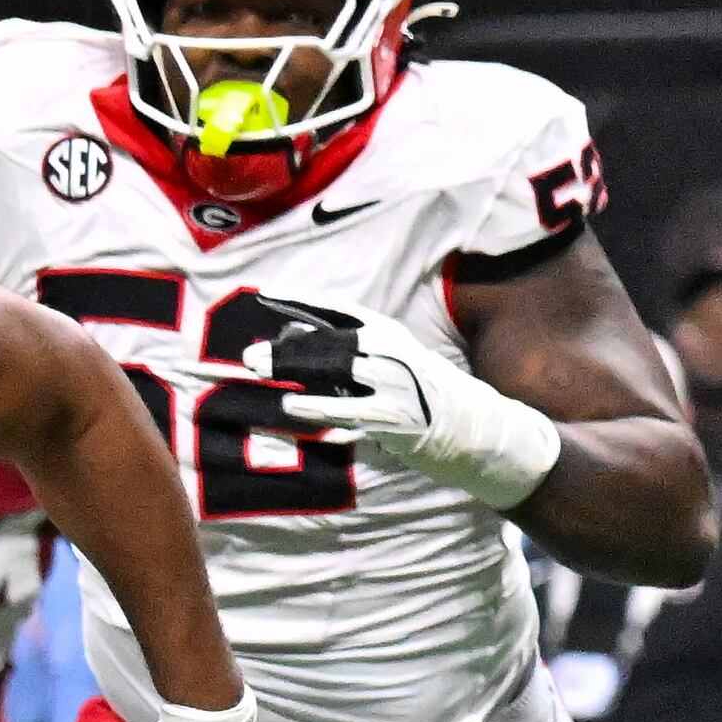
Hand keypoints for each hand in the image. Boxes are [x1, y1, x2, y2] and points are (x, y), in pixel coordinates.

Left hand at [261, 312, 562, 511]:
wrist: (473, 426)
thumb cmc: (420, 392)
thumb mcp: (391, 360)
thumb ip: (350, 351)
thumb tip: (296, 341)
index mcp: (388, 332)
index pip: (336, 309)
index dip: (299, 301)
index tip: (265, 294)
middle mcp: (390, 352)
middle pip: (328, 343)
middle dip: (285, 350)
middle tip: (248, 357)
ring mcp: (392, 384)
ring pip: (333, 373)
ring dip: (294, 375)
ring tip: (264, 378)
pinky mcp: (392, 417)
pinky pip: (345, 411)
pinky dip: (317, 408)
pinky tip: (292, 405)